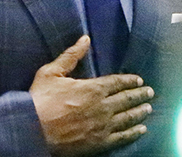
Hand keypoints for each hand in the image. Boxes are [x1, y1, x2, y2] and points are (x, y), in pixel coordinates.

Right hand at [30, 35, 154, 156]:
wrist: (32, 130)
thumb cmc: (40, 100)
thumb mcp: (52, 72)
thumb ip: (71, 56)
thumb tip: (85, 39)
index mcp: (93, 88)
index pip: (118, 82)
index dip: (130, 80)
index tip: (139, 80)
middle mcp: (102, 106)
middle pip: (127, 99)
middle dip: (140, 95)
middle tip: (150, 92)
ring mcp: (102, 126)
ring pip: (128, 118)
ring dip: (140, 112)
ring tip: (148, 109)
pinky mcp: (99, 143)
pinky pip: (121, 137)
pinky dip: (133, 133)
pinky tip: (141, 130)